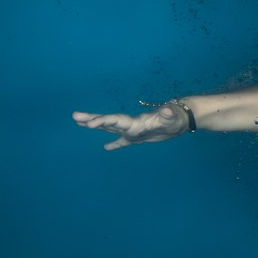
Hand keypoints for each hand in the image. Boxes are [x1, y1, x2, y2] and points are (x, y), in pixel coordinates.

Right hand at [72, 105, 187, 150]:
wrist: (182, 118)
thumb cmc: (178, 118)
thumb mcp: (174, 117)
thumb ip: (167, 115)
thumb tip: (166, 109)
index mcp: (137, 122)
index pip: (116, 120)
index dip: (103, 121)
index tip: (90, 123)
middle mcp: (132, 124)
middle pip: (108, 121)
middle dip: (92, 119)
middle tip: (75, 116)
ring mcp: (134, 130)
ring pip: (111, 128)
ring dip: (96, 125)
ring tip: (80, 122)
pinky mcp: (139, 137)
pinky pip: (123, 141)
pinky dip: (115, 144)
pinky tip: (106, 148)